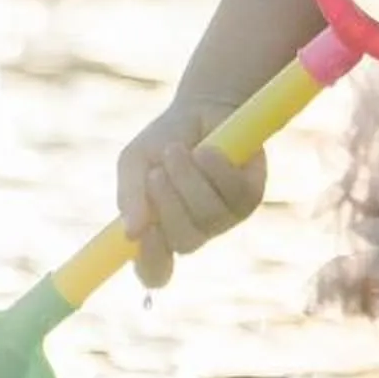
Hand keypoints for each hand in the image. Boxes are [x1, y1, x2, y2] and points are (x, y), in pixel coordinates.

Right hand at [116, 97, 265, 288]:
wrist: (202, 107)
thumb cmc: (165, 139)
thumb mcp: (135, 162)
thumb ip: (130, 195)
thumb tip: (132, 232)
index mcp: (162, 231)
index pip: (156, 270)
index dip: (150, 263)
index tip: (142, 234)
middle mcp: (195, 230)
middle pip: (185, 242)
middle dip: (169, 206)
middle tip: (157, 172)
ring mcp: (224, 218)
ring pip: (208, 216)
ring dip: (189, 181)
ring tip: (177, 150)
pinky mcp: (249, 197)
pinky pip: (233, 194)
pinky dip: (216, 169)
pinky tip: (207, 150)